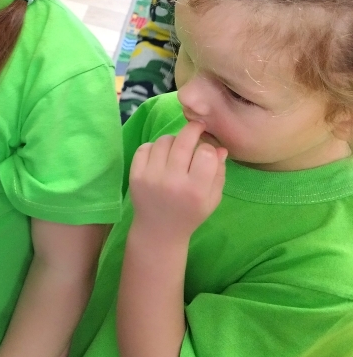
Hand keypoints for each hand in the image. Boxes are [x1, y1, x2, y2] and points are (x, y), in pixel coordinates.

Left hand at [128, 121, 226, 242]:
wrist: (159, 230)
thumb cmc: (190, 213)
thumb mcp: (212, 198)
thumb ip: (219, 173)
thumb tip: (220, 148)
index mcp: (196, 191)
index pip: (206, 154)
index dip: (208, 147)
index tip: (207, 150)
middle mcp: (172, 182)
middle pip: (184, 141)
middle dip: (193, 129)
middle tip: (197, 127)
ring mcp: (151, 177)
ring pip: (164, 141)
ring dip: (174, 139)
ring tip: (177, 148)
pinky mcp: (135, 175)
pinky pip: (145, 147)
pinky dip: (155, 147)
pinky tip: (161, 156)